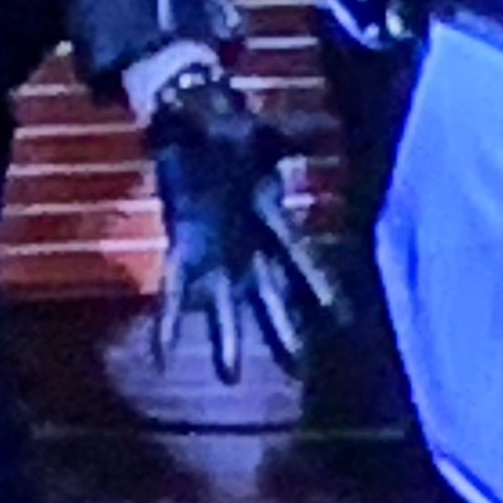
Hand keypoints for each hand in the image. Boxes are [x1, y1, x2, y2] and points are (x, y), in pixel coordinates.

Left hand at [140, 63, 342, 383]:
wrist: (191, 125)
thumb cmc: (233, 130)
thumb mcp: (265, 135)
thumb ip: (291, 137)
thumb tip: (319, 131)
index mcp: (272, 221)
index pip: (299, 260)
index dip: (317, 286)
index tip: (340, 318)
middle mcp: (247, 247)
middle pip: (267, 295)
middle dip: (281, 329)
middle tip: (297, 370)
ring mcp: (215, 254)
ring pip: (224, 305)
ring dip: (227, 339)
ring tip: (231, 377)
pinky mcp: (183, 251)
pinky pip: (174, 293)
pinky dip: (169, 323)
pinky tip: (162, 357)